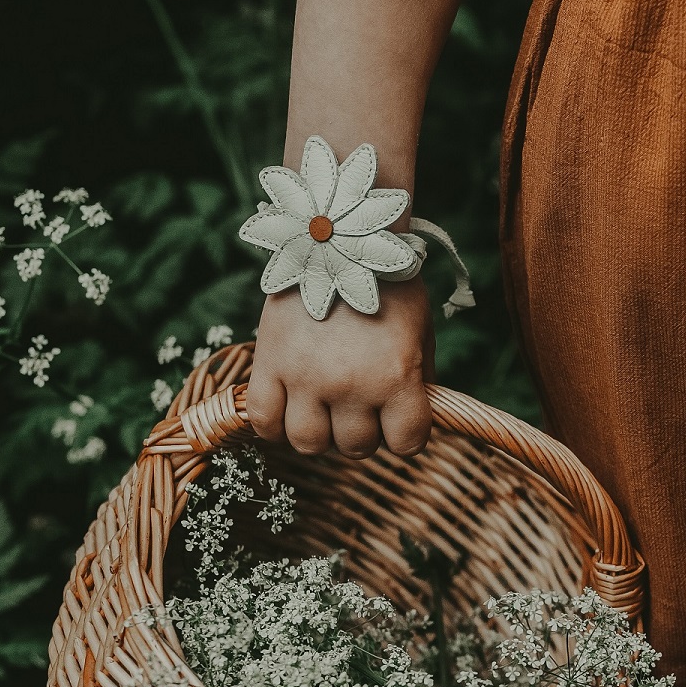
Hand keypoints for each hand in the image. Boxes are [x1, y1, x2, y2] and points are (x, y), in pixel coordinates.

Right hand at [246, 277, 434, 457]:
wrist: (340, 239)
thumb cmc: (388, 288)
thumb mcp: (422, 331)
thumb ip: (421, 379)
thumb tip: (415, 419)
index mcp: (396, 377)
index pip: (408, 443)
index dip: (406, 434)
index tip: (400, 419)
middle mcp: (350, 384)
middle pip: (355, 447)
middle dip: (362, 432)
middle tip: (360, 407)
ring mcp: (305, 377)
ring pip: (309, 443)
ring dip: (320, 433)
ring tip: (324, 410)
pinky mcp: (269, 363)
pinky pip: (263, 421)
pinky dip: (275, 426)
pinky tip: (289, 410)